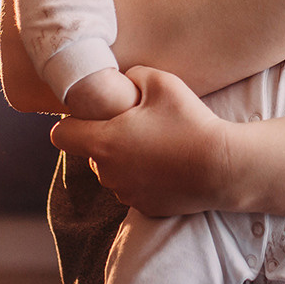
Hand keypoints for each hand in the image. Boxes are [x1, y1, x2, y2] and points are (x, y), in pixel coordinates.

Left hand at [51, 66, 235, 215]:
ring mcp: (126, 193)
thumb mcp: (161, 82)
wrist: (223, 167)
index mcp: (103, 142)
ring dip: (124, 160)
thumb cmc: (190, 122)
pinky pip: (134, 189)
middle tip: (136, 125)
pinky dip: (144, 178)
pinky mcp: (145, 208)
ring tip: (156, 146)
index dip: (72, 122)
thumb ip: (133, 75)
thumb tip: (125, 80)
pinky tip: (168, 166)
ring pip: (112, 173)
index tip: (93, 115)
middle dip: (105, 139)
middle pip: (90, 153)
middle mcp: (107, 173)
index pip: (60, 135)